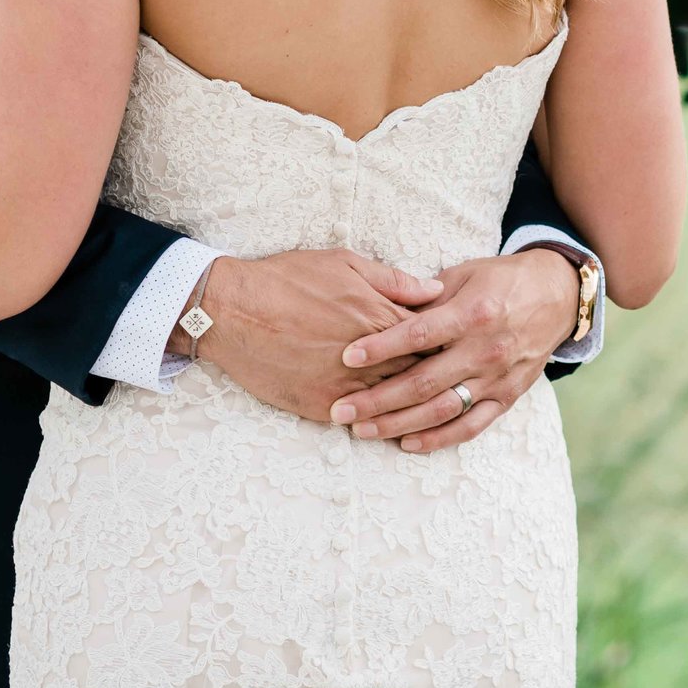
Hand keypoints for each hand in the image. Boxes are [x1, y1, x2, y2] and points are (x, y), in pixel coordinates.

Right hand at [192, 250, 444, 424]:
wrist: (231, 309)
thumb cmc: (287, 279)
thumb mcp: (345, 264)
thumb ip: (394, 282)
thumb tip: (436, 291)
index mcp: (379, 316)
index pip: (432, 336)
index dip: (446, 341)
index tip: (455, 343)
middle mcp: (368, 355)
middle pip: (421, 373)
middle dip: (437, 375)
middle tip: (452, 378)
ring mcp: (344, 384)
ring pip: (395, 402)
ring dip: (413, 404)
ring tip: (430, 406)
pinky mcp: (320, 405)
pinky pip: (362, 420)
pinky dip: (379, 421)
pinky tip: (391, 422)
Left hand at [329, 247, 580, 452]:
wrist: (557, 295)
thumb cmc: (501, 279)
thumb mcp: (465, 273)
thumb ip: (426, 296)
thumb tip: (382, 311)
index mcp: (472, 312)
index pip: (418, 335)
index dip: (380, 348)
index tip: (346, 357)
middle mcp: (485, 349)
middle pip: (422, 382)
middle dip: (376, 399)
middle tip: (340, 410)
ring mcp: (497, 377)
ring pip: (441, 410)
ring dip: (398, 425)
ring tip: (362, 430)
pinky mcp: (507, 397)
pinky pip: (470, 426)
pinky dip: (439, 438)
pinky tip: (408, 443)